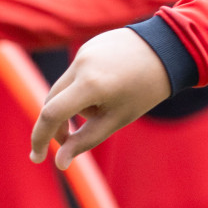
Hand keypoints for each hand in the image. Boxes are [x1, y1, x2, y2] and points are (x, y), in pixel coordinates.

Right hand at [30, 28, 170, 169]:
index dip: (40, 138)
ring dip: (75, 103)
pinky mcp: (90, 44)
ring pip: (65, 87)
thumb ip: (86, 140)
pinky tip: (111, 85)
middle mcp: (82, 63)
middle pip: (52, 101)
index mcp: (90, 83)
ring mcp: (85, 51)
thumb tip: (60, 163)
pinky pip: (77, 71)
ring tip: (108, 103)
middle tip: (70, 139)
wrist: (171, 48)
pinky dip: (84, 85)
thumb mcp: (118, 118)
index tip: (36, 157)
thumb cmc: (147, 87)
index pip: (50, 114)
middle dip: (58, 123)